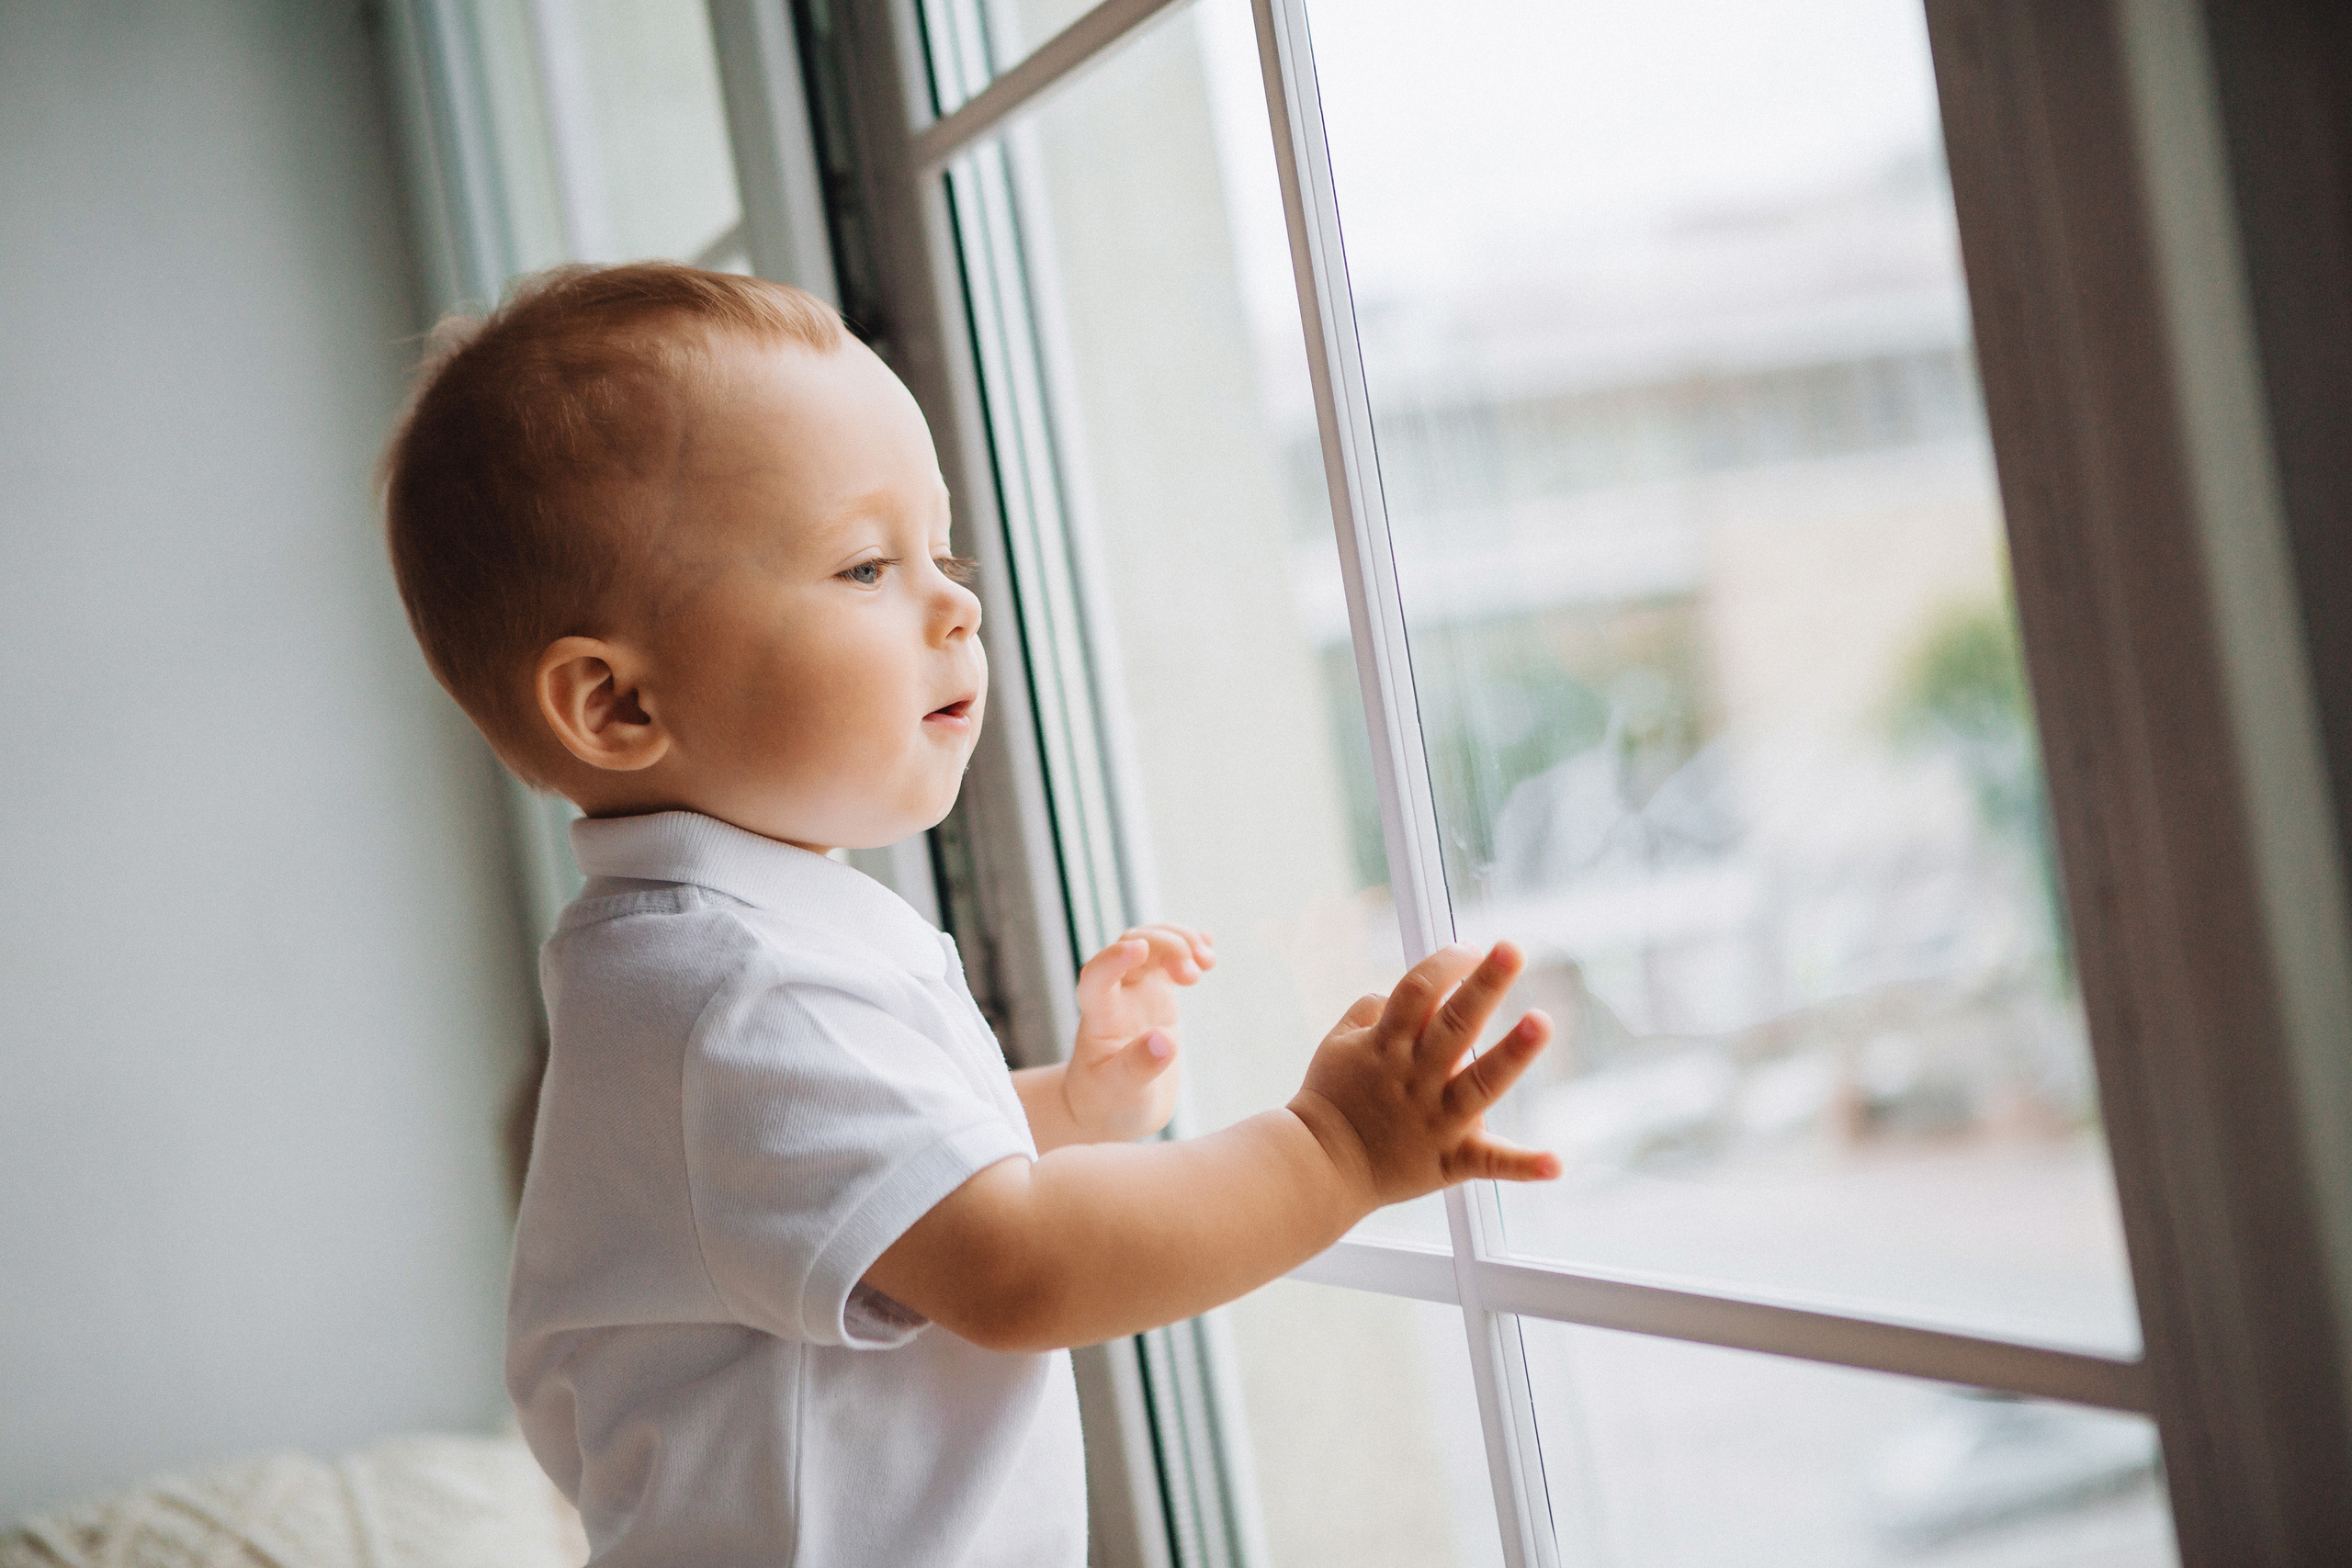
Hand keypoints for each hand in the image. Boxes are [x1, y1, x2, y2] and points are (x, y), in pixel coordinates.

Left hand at [1063, 924, 1213, 1141]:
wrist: (1112, 1108)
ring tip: (1208, 962)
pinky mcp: (1157, 997)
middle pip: (1133, 946)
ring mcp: (1138, 993)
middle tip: (1195, 973)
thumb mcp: (1121, 1092)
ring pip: (1153, 944)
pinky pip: (1170, 960)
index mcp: (1100, 1018)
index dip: (1114, 958)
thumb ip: (1138, 1067)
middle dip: (1165, 946)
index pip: (1096, 976)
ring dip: (1181, 941)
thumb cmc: (1107, 1103)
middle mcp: (1117, 997)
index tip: (1139, 950)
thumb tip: (1164, 1040)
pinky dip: (1189, 947)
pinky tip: (1210, 945)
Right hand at [1288, 942, 1559, 1208]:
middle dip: (1484, 984)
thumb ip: (1369, 1011)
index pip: (1418, 990)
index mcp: (1386, 1046)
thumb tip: (1400, 993)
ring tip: (1542, 1021)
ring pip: (1480, 1083)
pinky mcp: (1450, 1161)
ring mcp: (1435, 1120)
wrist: (1317, 1169)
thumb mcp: (1336, 1045)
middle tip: (1512, 950)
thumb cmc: (1328, 1101)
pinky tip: (1557, 1163)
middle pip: (1453, 1023)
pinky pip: (1490, 1163)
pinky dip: (1523, 1165)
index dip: (1445, 964)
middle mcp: (1415, 1078)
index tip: (1471, 947)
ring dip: (1512, 1053)